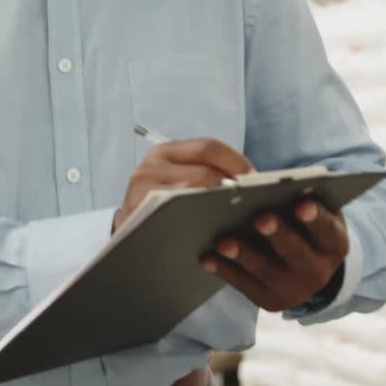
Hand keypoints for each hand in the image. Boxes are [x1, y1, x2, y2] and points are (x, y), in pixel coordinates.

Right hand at [114, 138, 253, 230]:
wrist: (129, 238)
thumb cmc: (161, 208)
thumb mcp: (176, 181)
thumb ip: (204, 173)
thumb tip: (251, 176)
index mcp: (164, 152)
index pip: (208, 147)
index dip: (236, 161)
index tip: (256, 178)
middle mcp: (151, 166)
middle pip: (205, 172)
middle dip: (234, 186)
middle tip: (254, 200)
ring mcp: (143, 190)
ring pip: (195, 193)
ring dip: (221, 204)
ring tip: (238, 214)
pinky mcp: (141, 213)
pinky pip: (182, 214)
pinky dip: (203, 219)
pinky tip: (216, 228)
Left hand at [201, 201, 347, 312]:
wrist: (306, 269)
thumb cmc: (304, 227)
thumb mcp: (313, 213)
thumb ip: (301, 200)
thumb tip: (270, 185)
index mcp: (334, 245)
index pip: (327, 230)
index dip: (315, 219)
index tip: (302, 206)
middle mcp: (318, 273)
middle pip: (297, 254)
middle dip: (279, 236)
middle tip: (261, 219)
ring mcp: (294, 291)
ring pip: (267, 273)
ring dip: (244, 256)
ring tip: (224, 242)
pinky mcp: (270, 302)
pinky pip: (244, 286)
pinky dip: (225, 271)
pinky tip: (207, 258)